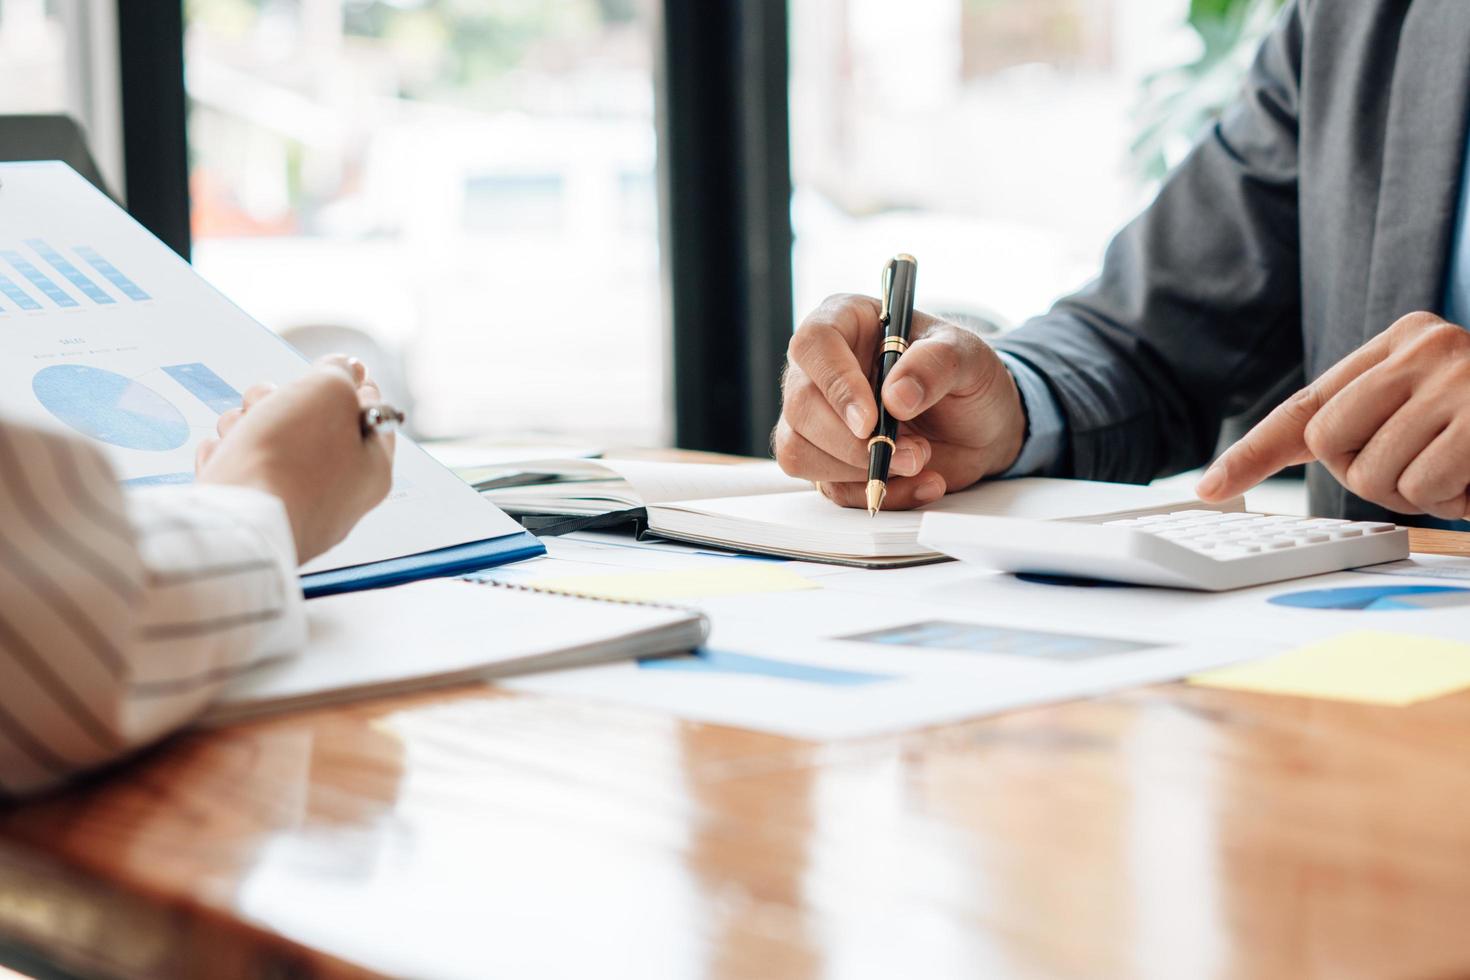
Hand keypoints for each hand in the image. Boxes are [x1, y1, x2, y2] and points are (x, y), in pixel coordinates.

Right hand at [196, 355, 395, 561]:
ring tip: (239, 430)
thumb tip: (346, 368)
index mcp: (371, 471)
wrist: (234, 523)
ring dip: (246, 425)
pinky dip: (226, 460)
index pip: (371, 416)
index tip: (331, 370)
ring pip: (269, 447)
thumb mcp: (327, 391)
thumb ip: (339, 373)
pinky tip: (221, 460)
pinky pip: (240, 476)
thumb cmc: (289, 457)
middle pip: (312, 428)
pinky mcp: (252, 521)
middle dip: (282, 402)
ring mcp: (293, 511)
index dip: (351, 384)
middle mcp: (337, 496)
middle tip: (269, 401)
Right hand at [772, 293, 1026, 508]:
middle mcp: (821, 369)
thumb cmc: (965, 375)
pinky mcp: (828, 460)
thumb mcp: (968, 356)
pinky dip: (877, 493)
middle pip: (801, 407)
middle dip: (854, 442)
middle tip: (912, 451)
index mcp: (846, 323)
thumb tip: (895, 397)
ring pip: (800, 452)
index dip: (836, 383)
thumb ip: (936, 365)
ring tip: (919, 460)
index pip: (813, 344)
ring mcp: (818, 418)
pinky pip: (831, 488)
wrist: (980, 424)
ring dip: (861, 470)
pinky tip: (919, 482)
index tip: (870, 419)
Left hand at [1198, 312, 1469, 518]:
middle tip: (1424, 468)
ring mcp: (1455, 380)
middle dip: (1367, 476)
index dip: (1252, 451)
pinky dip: (1451, 501)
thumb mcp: (1431, 400)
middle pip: (1327, 442)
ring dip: (1417, 495)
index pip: (1306, 404)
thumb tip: (1305, 451)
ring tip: (1461, 468)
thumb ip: (1370, 417)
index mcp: (1401, 342)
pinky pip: (1422, 488)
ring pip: (1373, 476)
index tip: (1209, 487)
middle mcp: (1423, 350)